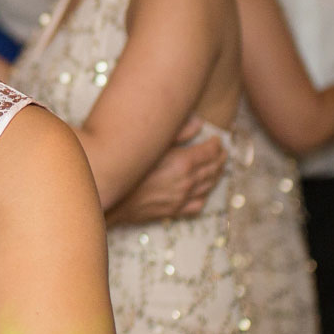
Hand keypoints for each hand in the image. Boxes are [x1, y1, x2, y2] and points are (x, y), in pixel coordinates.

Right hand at [111, 119, 225, 222]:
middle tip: (222, 152)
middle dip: (219, 159)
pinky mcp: (174, 211)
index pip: (210, 152)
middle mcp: (187, 181)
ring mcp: (182, 198)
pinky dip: (204, 196)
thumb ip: (177, 132)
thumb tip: (198, 123)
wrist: (111, 198)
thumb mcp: (151, 144)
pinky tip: (204, 191)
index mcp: (183, 162)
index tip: (217, 139)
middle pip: (212, 168)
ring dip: (216, 175)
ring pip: (208, 186)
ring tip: (218, 168)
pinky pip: (197, 204)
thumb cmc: (127, 168)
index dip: (216, 144)